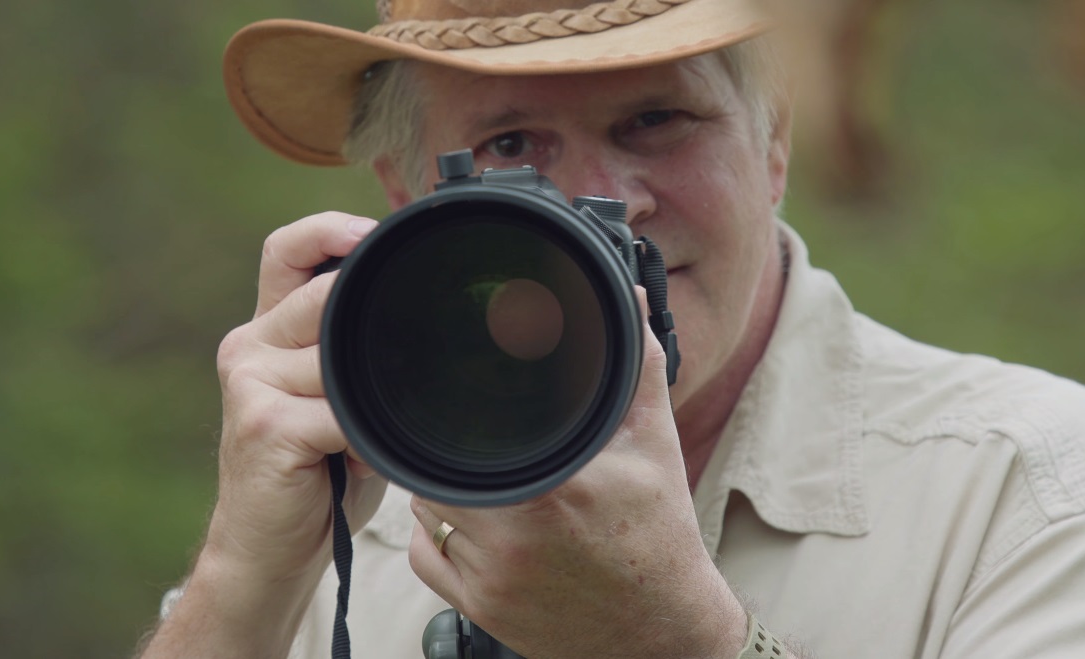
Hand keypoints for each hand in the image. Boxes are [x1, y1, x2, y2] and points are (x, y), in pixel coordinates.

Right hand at [206, 211, 387, 586]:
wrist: (268, 548)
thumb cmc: (316, 472)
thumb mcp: (339, 398)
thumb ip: (357, 354)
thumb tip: (422, 319)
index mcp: (268, 331)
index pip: (288, 251)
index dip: (330, 230)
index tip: (377, 234)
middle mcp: (250, 346)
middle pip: (322, 295)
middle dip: (371, 324)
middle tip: (408, 356)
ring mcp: (252, 383)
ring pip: (337, 355)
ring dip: (371, 395)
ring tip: (374, 429)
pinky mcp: (265, 425)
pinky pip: (338, 410)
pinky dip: (364, 434)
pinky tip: (364, 452)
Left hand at [408, 290, 747, 658]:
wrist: (661, 633)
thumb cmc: (657, 535)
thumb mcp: (654, 446)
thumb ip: (638, 368)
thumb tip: (633, 302)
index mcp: (551, 486)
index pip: (461, 430)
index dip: (454, 408)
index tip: (462, 400)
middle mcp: (511, 534)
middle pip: (434, 466)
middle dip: (452, 448)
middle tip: (482, 440)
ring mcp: (489, 577)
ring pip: (423, 509)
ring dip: (442, 490)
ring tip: (489, 481)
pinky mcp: (478, 608)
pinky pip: (424, 556)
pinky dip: (438, 537)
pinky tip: (477, 527)